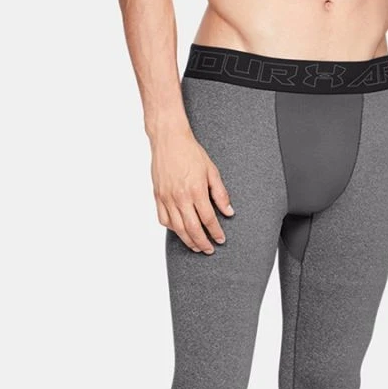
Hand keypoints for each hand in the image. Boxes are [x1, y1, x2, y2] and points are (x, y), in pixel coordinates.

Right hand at [151, 129, 232, 253]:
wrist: (168, 139)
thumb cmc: (190, 152)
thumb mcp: (212, 171)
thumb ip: (220, 194)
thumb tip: (229, 212)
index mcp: (196, 190)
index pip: (208, 219)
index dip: (216, 232)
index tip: (220, 239)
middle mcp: (180, 197)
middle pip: (192, 229)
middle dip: (202, 242)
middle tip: (209, 249)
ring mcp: (167, 198)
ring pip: (178, 228)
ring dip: (188, 240)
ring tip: (196, 246)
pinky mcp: (158, 196)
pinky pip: (164, 219)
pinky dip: (172, 229)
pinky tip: (180, 231)